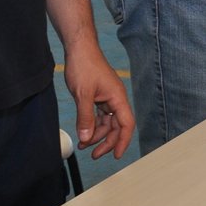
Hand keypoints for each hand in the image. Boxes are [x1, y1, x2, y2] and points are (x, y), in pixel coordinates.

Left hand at [63, 45, 133, 160]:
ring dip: (97, 135)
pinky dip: (92, 126)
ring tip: (84, 145)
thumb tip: (87, 138)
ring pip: (107, 123)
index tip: (116, 155)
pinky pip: (99, 116)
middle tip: (94, 155)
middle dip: (107, 142)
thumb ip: (85, 117)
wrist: (79, 50)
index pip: (126, 124)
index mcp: (118, 97)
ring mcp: (107, 98)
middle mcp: (116, 99)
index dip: (123, 141)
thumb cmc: (84, 66)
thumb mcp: (83, 94)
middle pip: (117, 126)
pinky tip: (83, 134)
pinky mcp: (99, 97)